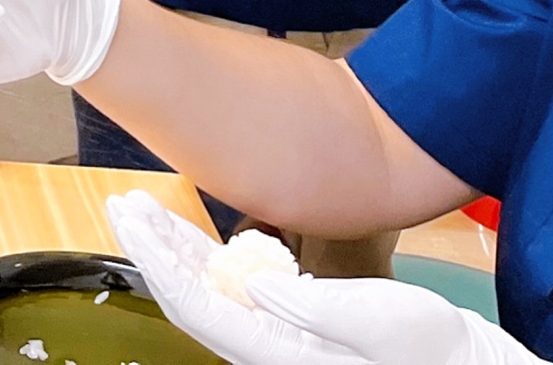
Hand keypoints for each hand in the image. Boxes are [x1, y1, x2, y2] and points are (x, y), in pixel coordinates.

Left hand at [107, 194, 541, 364]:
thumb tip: (253, 282)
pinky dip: (209, 259)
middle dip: (154, 247)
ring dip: (175, 248)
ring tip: (144, 210)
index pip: (196, 304)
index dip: (156, 260)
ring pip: (208, 289)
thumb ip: (309, 304)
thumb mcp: (376, 317)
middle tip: (123, 202)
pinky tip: (196, 238)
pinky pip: (235, 291)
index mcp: (278, 351)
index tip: (130, 220)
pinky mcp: (292, 326)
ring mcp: (276, 337)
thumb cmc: (429, 348)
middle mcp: (267, 347)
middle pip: (190, 294)